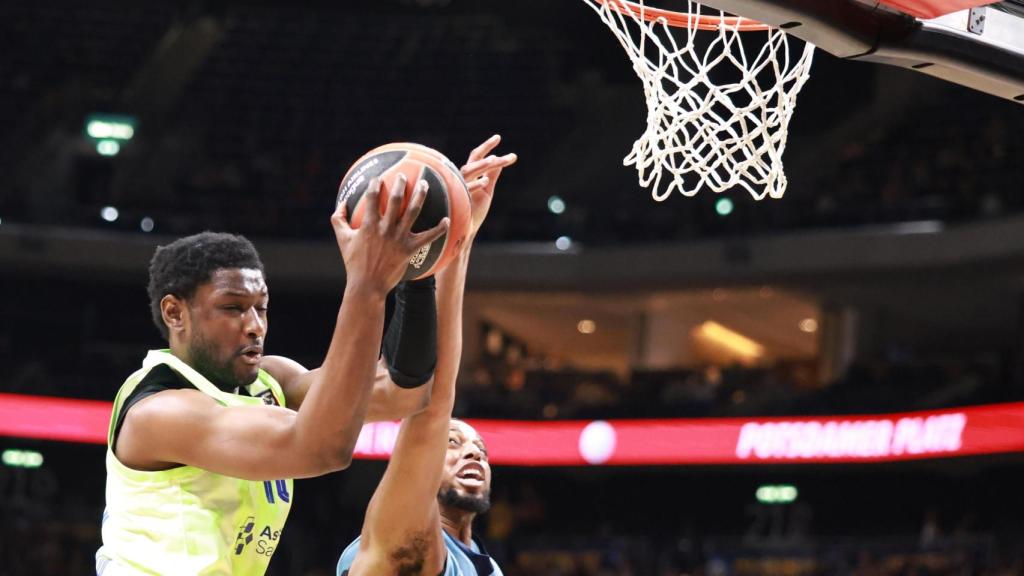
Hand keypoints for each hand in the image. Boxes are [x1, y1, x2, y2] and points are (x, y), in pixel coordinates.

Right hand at [332, 173, 448, 294]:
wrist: (367, 285)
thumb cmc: (354, 262)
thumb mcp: (342, 239)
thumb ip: (339, 219)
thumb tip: (341, 203)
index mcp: (368, 224)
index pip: (372, 197)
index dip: (375, 184)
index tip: (378, 178)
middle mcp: (385, 228)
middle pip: (395, 200)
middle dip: (400, 184)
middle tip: (404, 175)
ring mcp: (399, 238)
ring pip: (412, 211)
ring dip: (420, 196)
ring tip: (424, 184)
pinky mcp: (410, 249)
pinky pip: (428, 237)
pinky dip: (439, 229)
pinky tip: (447, 220)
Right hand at [460, 134, 516, 240]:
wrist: (466, 230)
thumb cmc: (474, 210)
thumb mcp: (487, 191)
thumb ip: (491, 176)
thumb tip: (500, 162)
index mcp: (470, 175)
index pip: (477, 156)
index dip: (487, 146)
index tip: (498, 137)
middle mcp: (464, 178)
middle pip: (474, 159)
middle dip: (486, 149)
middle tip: (498, 139)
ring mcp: (461, 187)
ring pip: (469, 171)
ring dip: (482, 165)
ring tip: (495, 159)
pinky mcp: (460, 200)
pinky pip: (466, 190)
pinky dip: (475, 185)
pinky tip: (485, 181)